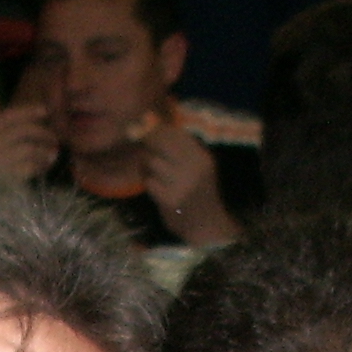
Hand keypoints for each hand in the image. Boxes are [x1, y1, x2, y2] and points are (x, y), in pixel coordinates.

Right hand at [0, 94, 61, 181]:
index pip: (8, 116)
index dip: (28, 111)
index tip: (45, 111)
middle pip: (22, 131)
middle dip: (42, 133)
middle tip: (54, 139)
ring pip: (29, 149)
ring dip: (45, 151)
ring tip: (53, 155)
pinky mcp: (7, 180)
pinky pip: (31, 167)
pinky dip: (41, 165)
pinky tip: (45, 167)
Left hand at [141, 123, 238, 246]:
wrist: (206, 227)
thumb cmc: (199, 195)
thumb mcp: (198, 168)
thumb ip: (181, 150)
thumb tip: (153, 125)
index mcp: (202, 157)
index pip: (176, 133)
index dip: (159, 130)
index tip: (150, 133)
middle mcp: (194, 167)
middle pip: (161, 142)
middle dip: (149, 143)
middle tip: (145, 149)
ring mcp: (181, 183)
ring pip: (152, 161)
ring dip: (147, 166)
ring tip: (153, 173)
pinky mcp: (169, 199)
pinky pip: (148, 181)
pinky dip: (148, 183)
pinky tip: (155, 188)